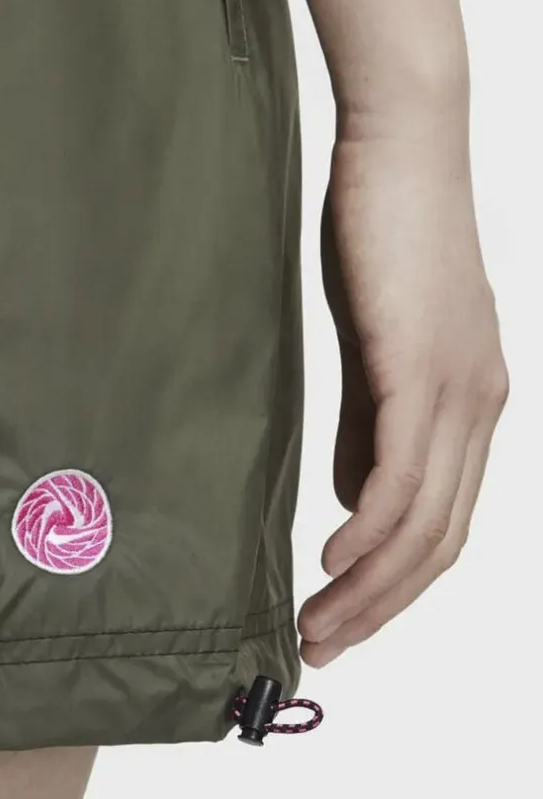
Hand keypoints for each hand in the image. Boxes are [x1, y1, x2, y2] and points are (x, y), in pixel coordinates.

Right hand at [298, 129, 508, 667]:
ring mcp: (459, 392)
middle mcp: (479, 412)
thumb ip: (366, 430)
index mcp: (469, 410)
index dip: (393, 588)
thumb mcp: (372, 354)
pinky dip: (369, 527)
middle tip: (324, 646)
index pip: (441, 527)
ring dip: (369, 585)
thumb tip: (351, 500)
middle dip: (380, 608)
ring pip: (424, 522)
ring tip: (319, 624)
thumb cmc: (382, 244)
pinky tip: (332, 558)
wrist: (404, 152)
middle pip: (440, 544)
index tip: (342, 622)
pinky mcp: (424, 367)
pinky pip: (403, 472)